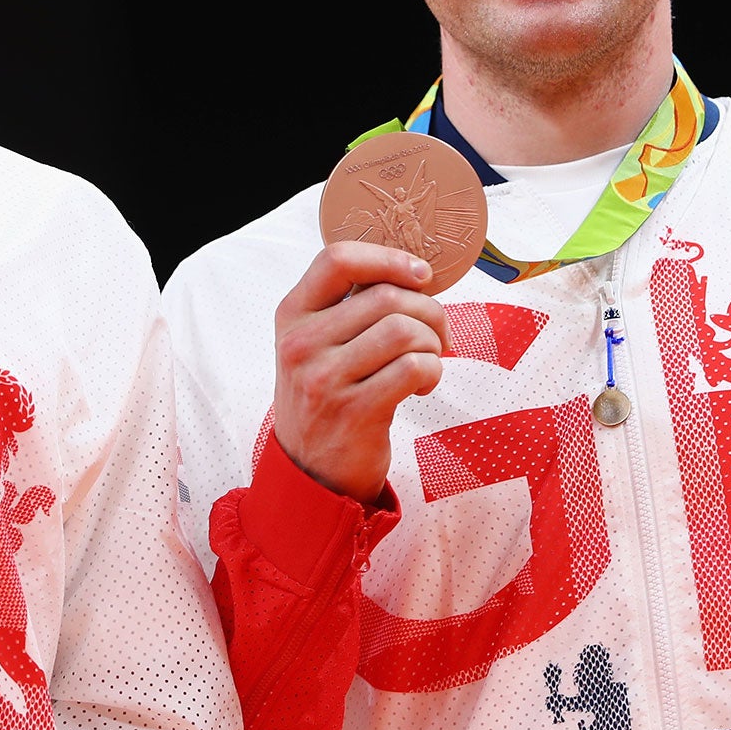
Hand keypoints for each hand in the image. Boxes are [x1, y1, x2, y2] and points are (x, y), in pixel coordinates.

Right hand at [272, 242, 449, 501]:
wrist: (310, 470)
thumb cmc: (324, 397)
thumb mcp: (315, 345)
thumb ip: (347, 306)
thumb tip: (412, 272)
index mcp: (292, 314)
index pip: (337, 259)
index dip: (388, 258)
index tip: (420, 274)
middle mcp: (302, 343)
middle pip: (387, 296)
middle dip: (429, 310)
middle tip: (438, 332)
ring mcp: (325, 378)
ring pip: (404, 330)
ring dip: (432, 342)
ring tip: (428, 359)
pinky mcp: (356, 411)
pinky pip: (415, 368)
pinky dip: (432, 372)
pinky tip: (422, 385)